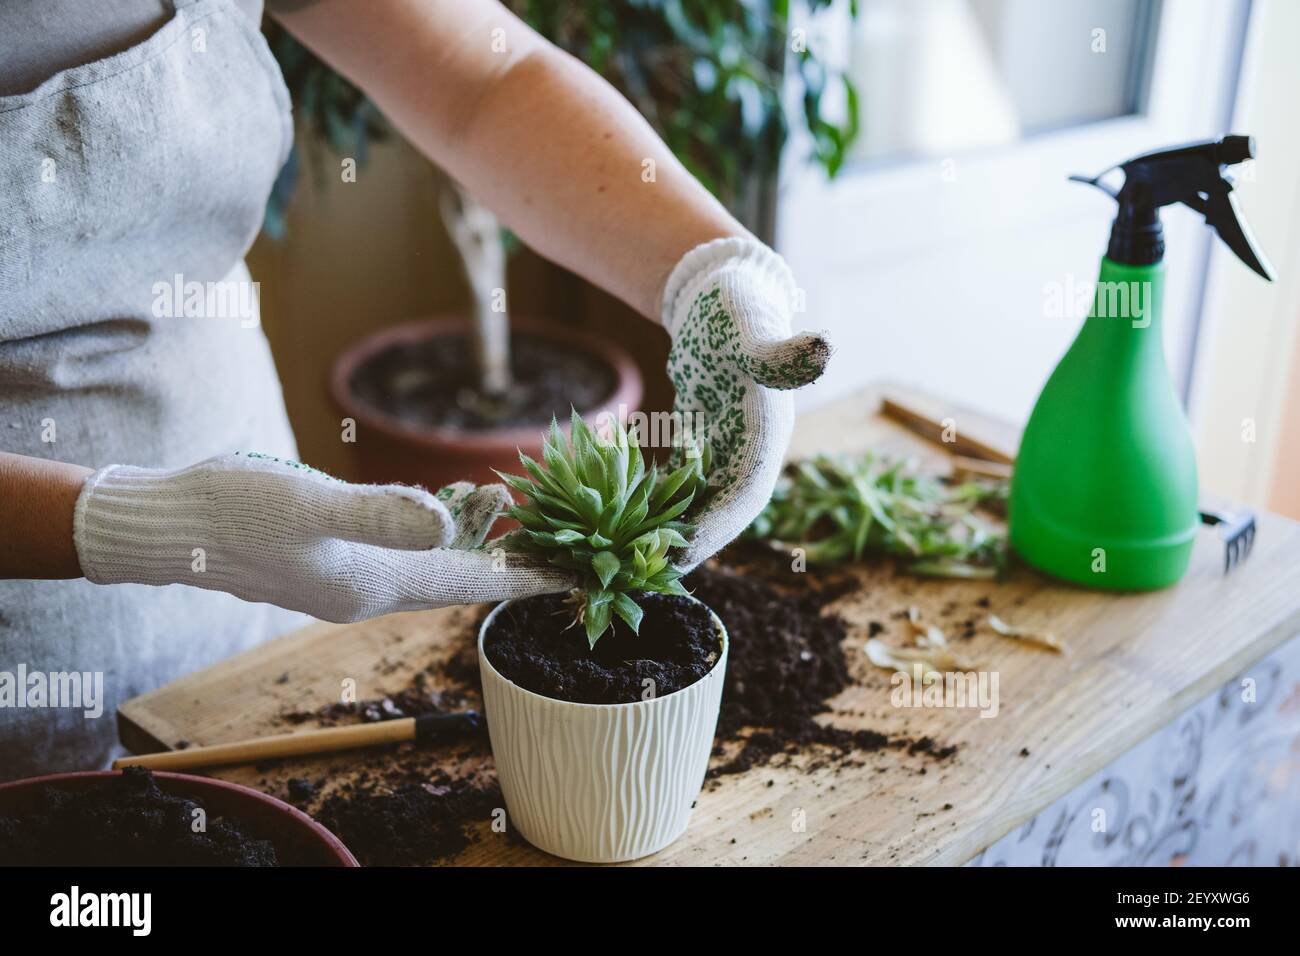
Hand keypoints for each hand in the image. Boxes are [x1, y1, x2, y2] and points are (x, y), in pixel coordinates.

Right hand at [74, 452, 571, 622]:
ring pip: (436, 560)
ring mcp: (351, 574)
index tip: (578, 577)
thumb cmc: (235, 510)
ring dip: (478, 536)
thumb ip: (381, 514)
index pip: (472, 583)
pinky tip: (455, 500)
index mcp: (374, 584)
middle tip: (568, 543)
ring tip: (518, 501)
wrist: (172, 524)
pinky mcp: (334, 555)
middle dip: (515, 561)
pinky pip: (406, 546)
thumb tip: (449, 518)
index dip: (527, 577)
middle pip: (463, 578)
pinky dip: (439, 525)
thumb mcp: (311, 505)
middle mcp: (370, 589)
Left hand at [661, 237, 829, 568]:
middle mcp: (753, 446)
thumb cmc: (736, 310)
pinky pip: (688, 480)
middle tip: (651, 571)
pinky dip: (665, 500)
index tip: (683, 554)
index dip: (718, 526)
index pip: (747, 493)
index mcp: (767, 432)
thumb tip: (822, 347)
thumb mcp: (753, 331)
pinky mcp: (708, 439)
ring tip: (636, 555)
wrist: (726, 292)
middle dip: (693, 540)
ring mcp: (731, 444)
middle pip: (725, 508)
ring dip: (677, 526)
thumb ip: (780, 351)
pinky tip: (631, 520)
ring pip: (705, 499)